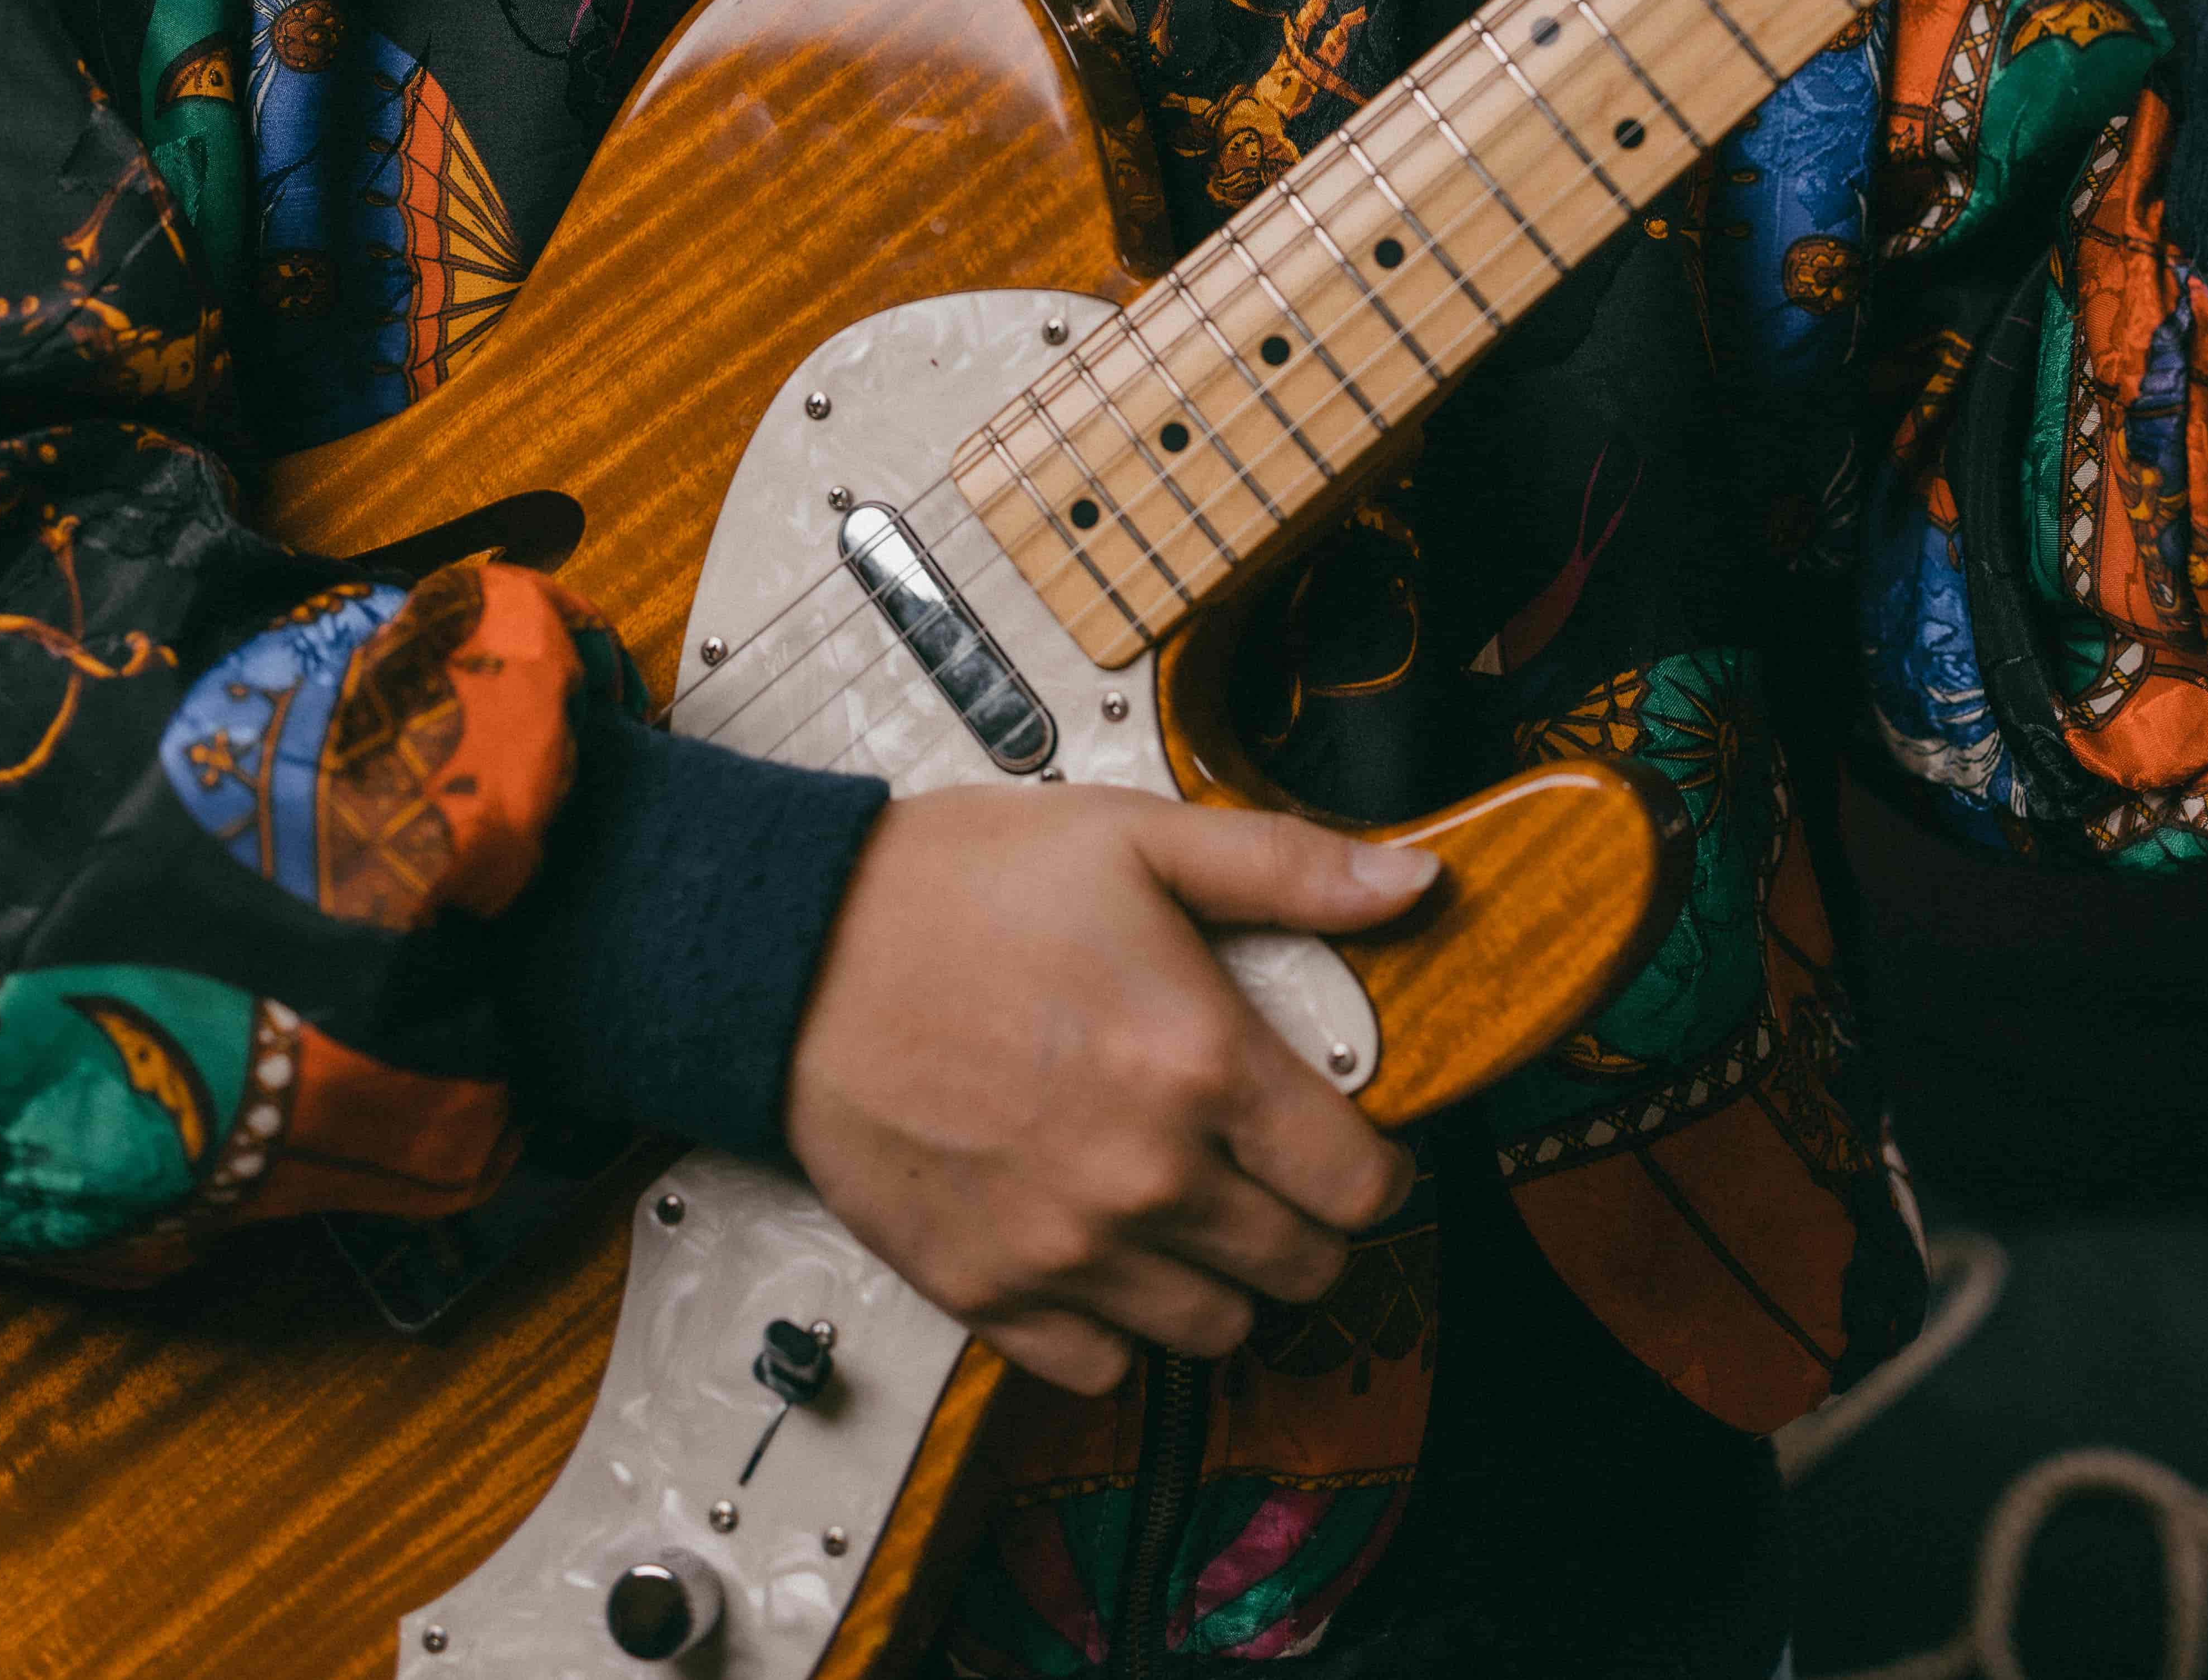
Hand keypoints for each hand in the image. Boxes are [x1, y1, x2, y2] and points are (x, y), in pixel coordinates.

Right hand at [782, 783, 1430, 1395]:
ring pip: (1213, 1331)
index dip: (1376, 1167)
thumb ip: (1287, 868)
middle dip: (1308, 1222)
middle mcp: (1148, 1180)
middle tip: (1271, 1169)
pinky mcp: (990, 1295)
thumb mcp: (1139, 839)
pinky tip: (1106, 1251)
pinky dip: (1119, 1326)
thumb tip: (1410, 884)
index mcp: (1199, 1066)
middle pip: (1301, 1268)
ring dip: (1221, 1279)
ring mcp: (1067, 1252)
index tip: (1353, 1145)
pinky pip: (1103, 1369)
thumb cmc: (960, 888)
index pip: (1360, 1184)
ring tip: (1191, 1209)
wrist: (797, 953)